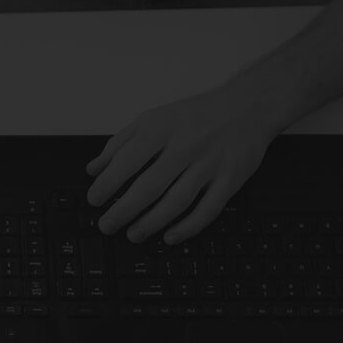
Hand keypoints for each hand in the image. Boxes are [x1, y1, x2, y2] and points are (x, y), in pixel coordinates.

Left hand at [85, 85, 281, 243]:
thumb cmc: (197, 115)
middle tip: (107, 225)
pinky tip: (170, 236)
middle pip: (149, 186)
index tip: (94, 200)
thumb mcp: (154, 119)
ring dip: (151, 223)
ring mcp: (210, 164)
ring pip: (176, 201)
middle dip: (123, 210)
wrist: (249, 106)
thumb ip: (121, 143)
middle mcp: (186, 146)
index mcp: (162, 128)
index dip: (107, 183)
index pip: (127, 160)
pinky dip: (188, 227)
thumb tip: (94, 169)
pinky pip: (208, 209)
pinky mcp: (230, 179)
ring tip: (133, 234)